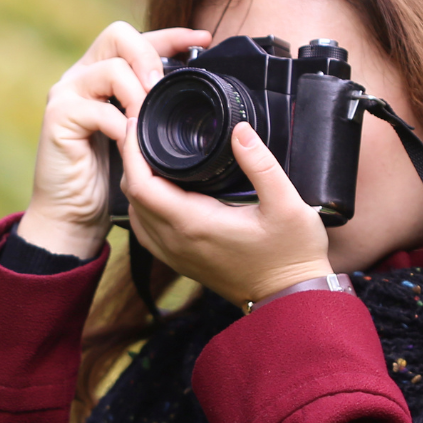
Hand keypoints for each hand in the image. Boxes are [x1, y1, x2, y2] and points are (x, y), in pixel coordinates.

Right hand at [18, 22, 212, 258]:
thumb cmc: (106, 177)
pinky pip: (98, 110)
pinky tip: (130, 141)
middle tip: (164, 86)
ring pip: (111, 69)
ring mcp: (66, 95)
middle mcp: (80, 77)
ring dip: (139, 94)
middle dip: (150, 55)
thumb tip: (192, 90)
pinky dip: (121, 125)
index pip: (135, 38)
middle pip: (118, 35)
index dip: (171, 35)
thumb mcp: (137, 135)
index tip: (203, 40)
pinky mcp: (58, 118)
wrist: (71, 213)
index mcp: (99, 75)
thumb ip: (151, 108)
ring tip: (150, 118)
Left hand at [118, 120, 335, 308]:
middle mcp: (176, 241)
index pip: (141, 184)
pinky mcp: (181, 262)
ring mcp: (176, 255)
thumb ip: (262, 164)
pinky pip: (147, 231)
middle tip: (142, 128)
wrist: (290, 300)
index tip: (137, 122)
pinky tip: (159, 190)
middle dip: (131, 159)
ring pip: (136, 213)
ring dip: (136, 182)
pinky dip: (143, 205)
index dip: (132, 151)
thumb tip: (239, 130)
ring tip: (148, 152)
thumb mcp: (287, 204)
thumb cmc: (291, 255)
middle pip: (133, 196)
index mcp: (193, 223)